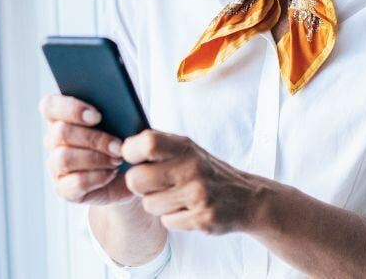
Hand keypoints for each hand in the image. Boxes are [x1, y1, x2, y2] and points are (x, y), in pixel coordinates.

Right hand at [39, 93, 134, 205]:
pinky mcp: (64, 188)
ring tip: (118, 159)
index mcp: (62, 115)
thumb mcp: (125, 120)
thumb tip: (120, 108)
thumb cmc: (125, 139)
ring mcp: (55, 165)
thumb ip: (117, 109)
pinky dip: (97, 177)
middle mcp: (54, 139)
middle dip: (94, 139)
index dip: (70, 108)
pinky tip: (111, 173)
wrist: (133, 173)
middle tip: (119, 145)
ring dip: (96, 158)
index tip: (97, 116)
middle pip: (60, 132)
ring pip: (64, 158)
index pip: (50, 105)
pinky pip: (74, 182)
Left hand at [121, 130, 264, 234]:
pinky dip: (173, 218)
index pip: (146, 143)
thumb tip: (120, 146)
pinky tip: (187, 209)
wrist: (246, 197)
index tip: (133, 158)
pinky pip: (166, 222)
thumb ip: (157, 145)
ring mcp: (198, 194)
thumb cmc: (205, 170)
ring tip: (176, 196)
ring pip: (149, 205)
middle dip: (139, 185)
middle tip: (152, 183)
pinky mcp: (202, 219)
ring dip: (158, 203)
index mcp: (184, 147)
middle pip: (136, 180)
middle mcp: (191, 168)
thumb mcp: (186, 149)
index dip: (131, 152)